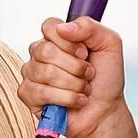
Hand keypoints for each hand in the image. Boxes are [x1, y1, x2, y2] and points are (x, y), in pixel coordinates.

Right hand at [18, 17, 137, 137]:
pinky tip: (74, 100)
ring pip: (45, 72)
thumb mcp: (109, 44)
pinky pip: (40, 92)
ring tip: (82, 88)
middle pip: (46, 50)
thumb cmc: (106, 79)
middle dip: (74, 66)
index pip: (49, 26)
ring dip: (73, 84)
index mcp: (58, 38)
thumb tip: (63, 27)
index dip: (69, 42)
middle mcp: (42, 54)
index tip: (84, 53)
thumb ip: (89, 26)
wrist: (106, 111)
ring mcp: (32, 74)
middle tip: (87, 73)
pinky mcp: (28, 95)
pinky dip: (65, 98)